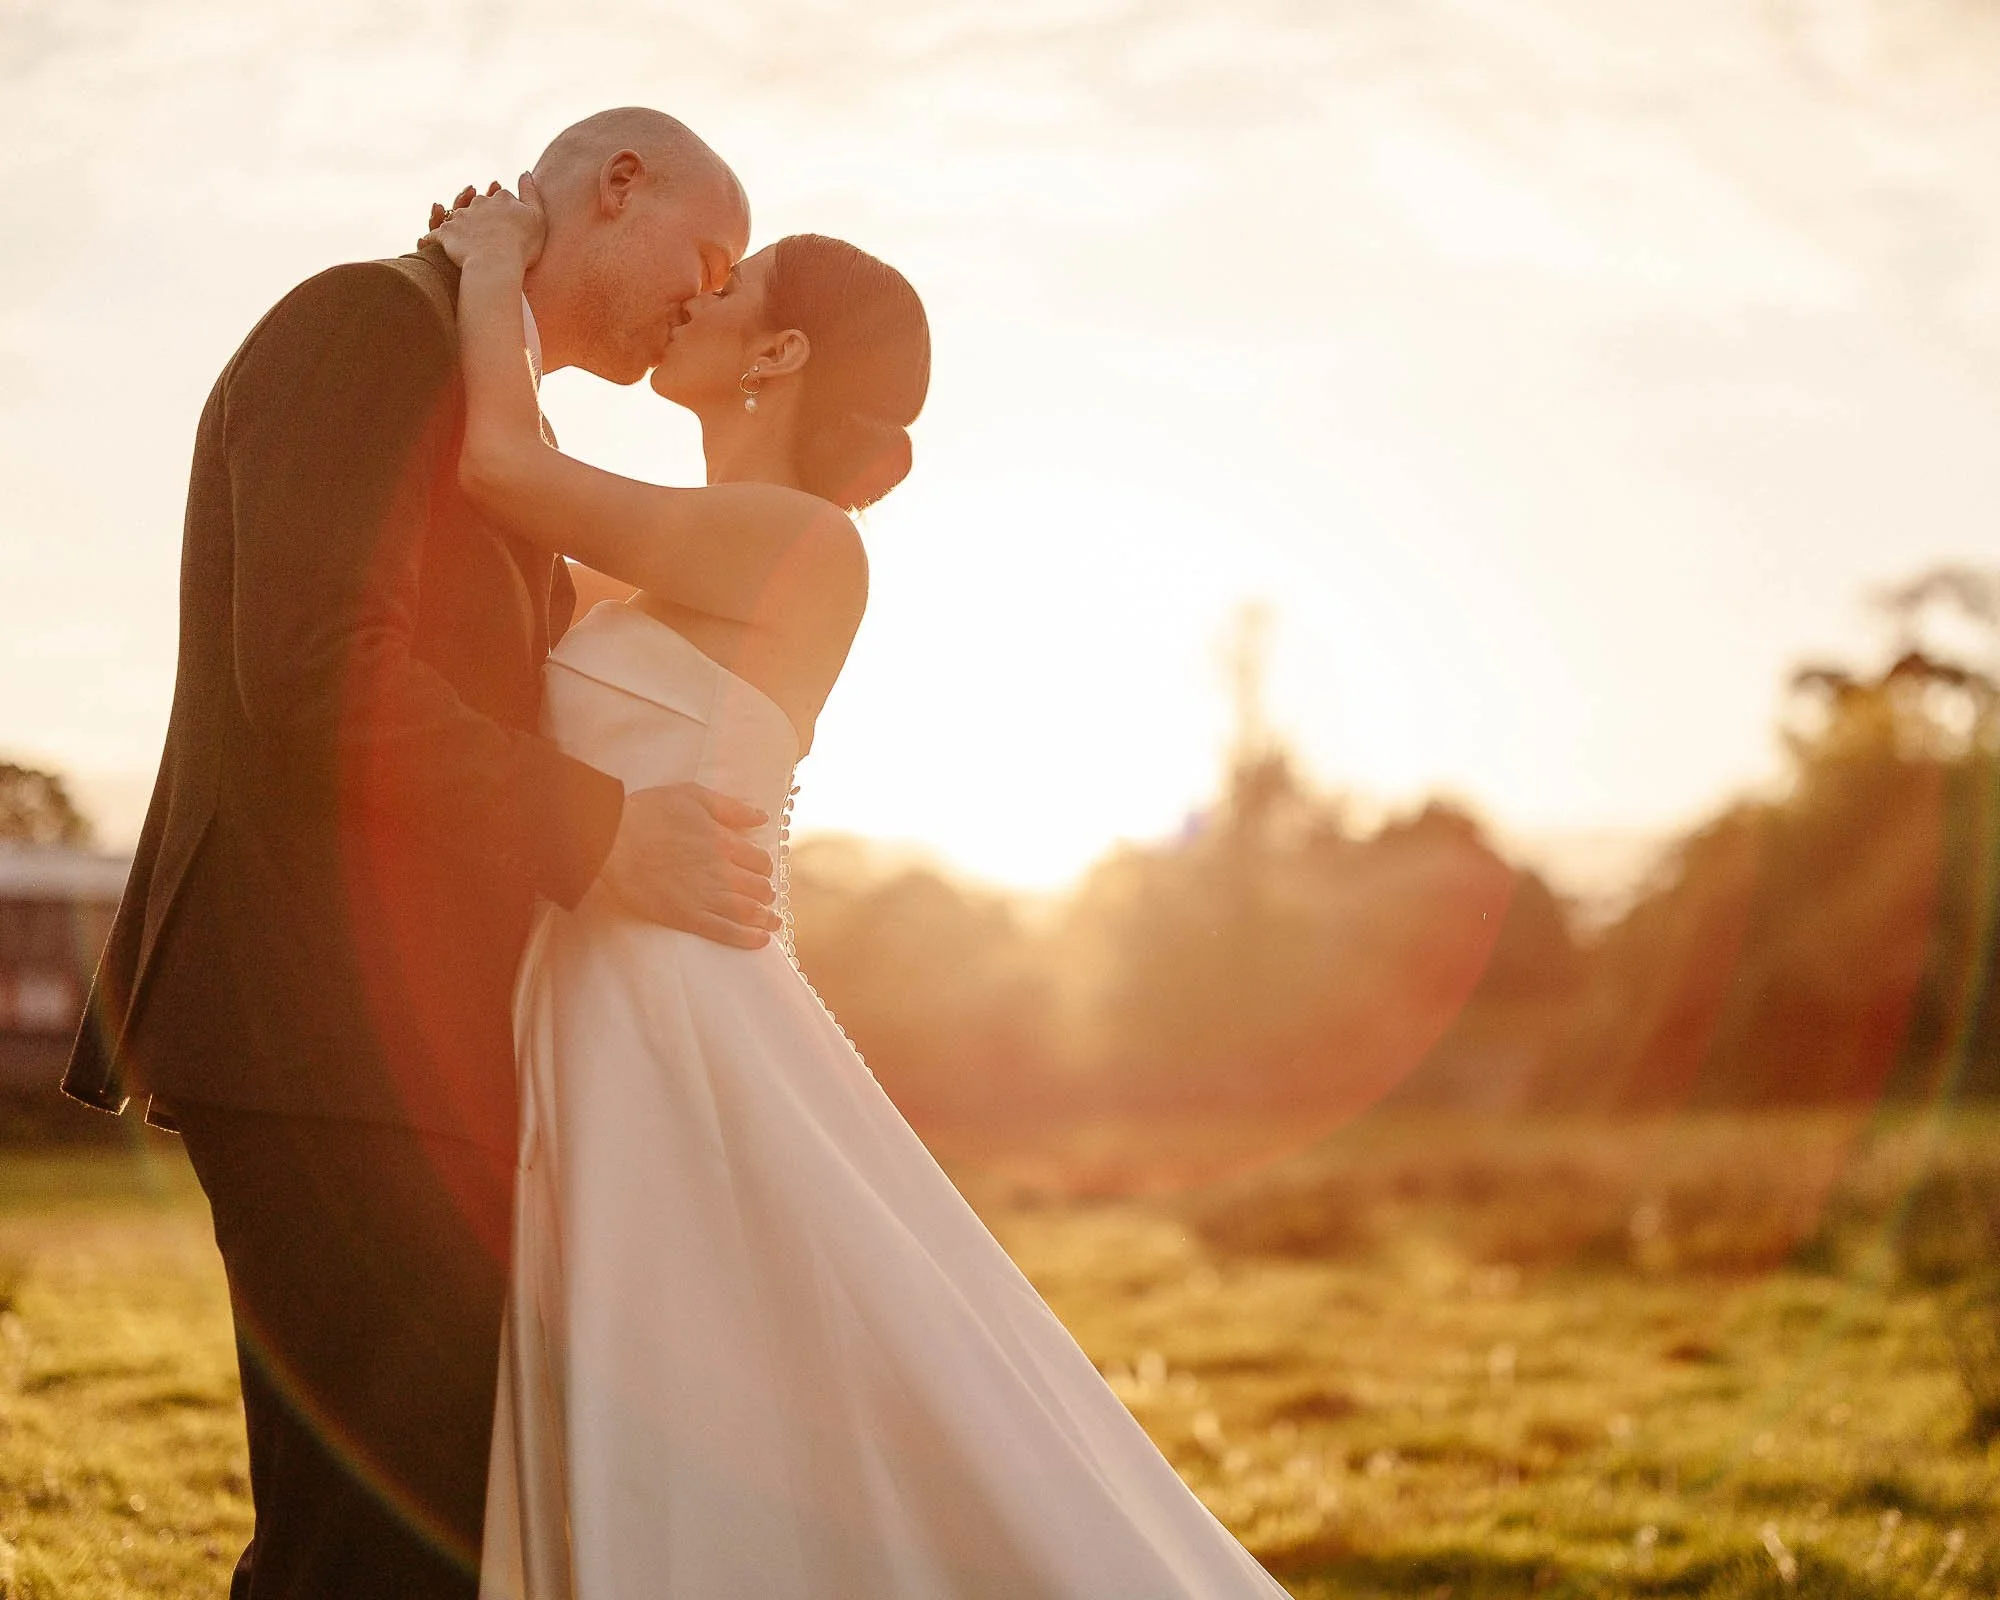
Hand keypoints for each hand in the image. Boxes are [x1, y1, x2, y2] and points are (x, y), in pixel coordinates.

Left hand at [420, 174, 546, 272]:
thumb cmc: (522, 244)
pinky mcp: (445, 233)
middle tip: (488, 234)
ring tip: (465, 243)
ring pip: (457, 218)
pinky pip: (435, 236)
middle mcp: (477, 203)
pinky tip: (430, 246)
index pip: (500, 198)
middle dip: (481, 216)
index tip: (508, 223)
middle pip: (477, 205)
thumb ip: (530, 193)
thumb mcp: (537, 216)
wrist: (497, 263)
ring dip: (459, 227)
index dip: (504, 210)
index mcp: (499, 199)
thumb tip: (524, 173)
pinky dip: (432, 240)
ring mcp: (460, 217)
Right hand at [600, 783, 780, 948]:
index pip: (760, 860)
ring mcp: (707, 896)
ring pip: (750, 911)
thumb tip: (761, 816)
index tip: (760, 871)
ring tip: (771, 922)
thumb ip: (730, 807)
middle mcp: (722, 871)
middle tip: (765, 897)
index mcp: (724, 842)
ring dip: (766, 918)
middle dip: (765, 892)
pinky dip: (748, 938)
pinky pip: (727, 932)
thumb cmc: (649, 813)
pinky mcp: (689, 917)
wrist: (613, 839)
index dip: (763, 867)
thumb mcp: (693, 796)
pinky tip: (760, 940)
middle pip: (759, 888)